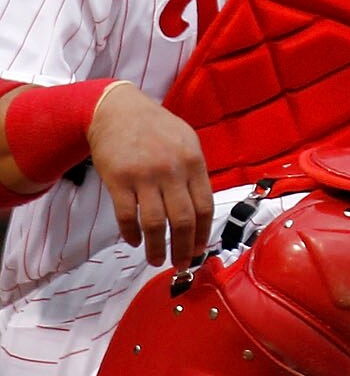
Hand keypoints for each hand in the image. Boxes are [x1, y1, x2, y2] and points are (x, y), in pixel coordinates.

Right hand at [86, 86, 212, 268]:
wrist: (117, 111)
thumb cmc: (156, 128)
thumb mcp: (187, 142)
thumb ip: (195, 173)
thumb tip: (201, 209)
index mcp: (193, 162)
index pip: (205, 206)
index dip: (204, 233)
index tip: (201, 250)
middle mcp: (172, 171)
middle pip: (183, 219)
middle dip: (185, 247)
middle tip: (182, 264)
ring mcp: (144, 176)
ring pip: (155, 223)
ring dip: (157, 247)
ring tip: (156, 260)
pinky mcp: (118, 180)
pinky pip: (127, 215)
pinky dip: (131, 233)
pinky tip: (135, 242)